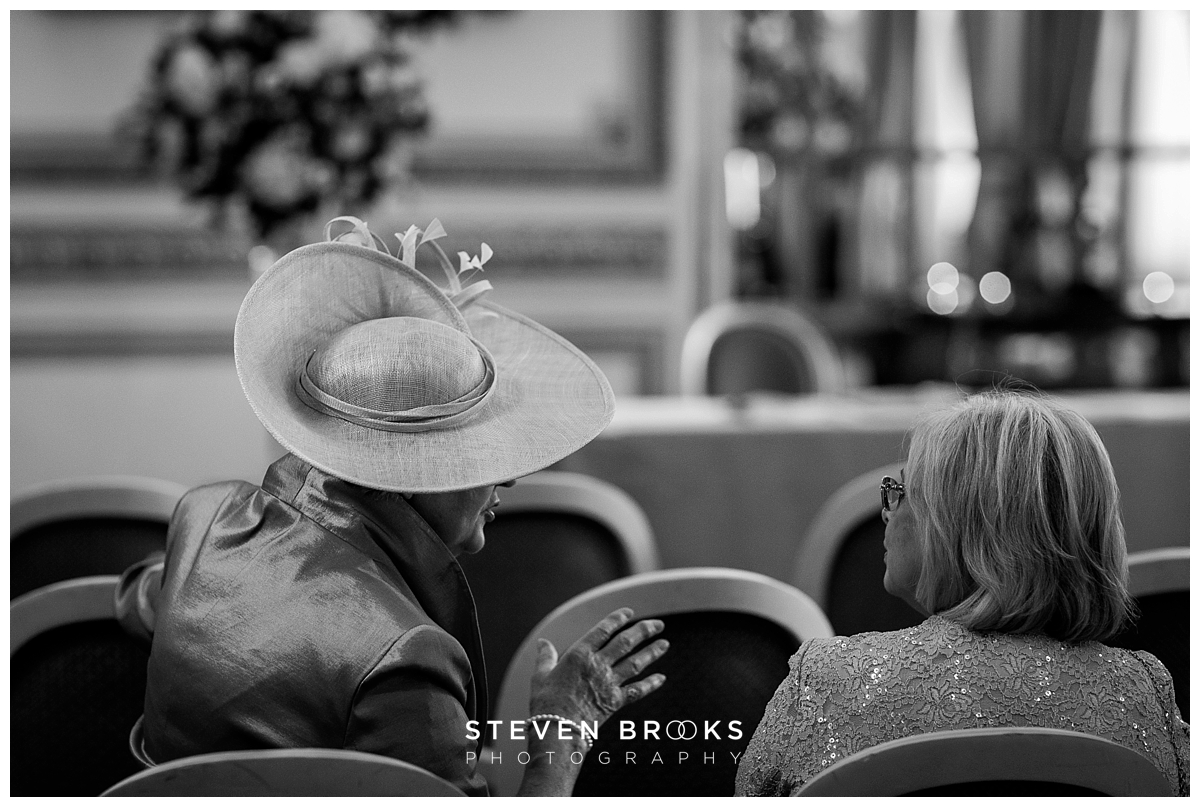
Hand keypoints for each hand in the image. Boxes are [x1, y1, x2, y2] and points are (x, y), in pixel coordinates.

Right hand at [529, 607, 667, 727]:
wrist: (557, 731)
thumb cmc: (545, 703)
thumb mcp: (540, 676)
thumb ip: (545, 657)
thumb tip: (543, 642)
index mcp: (579, 654)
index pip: (603, 630)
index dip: (617, 619)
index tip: (629, 613)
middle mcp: (598, 665)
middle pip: (626, 642)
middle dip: (644, 631)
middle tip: (658, 625)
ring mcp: (609, 683)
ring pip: (635, 663)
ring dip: (652, 653)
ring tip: (665, 644)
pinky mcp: (615, 701)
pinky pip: (637, 691)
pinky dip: (650, 684)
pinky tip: (661, 678)